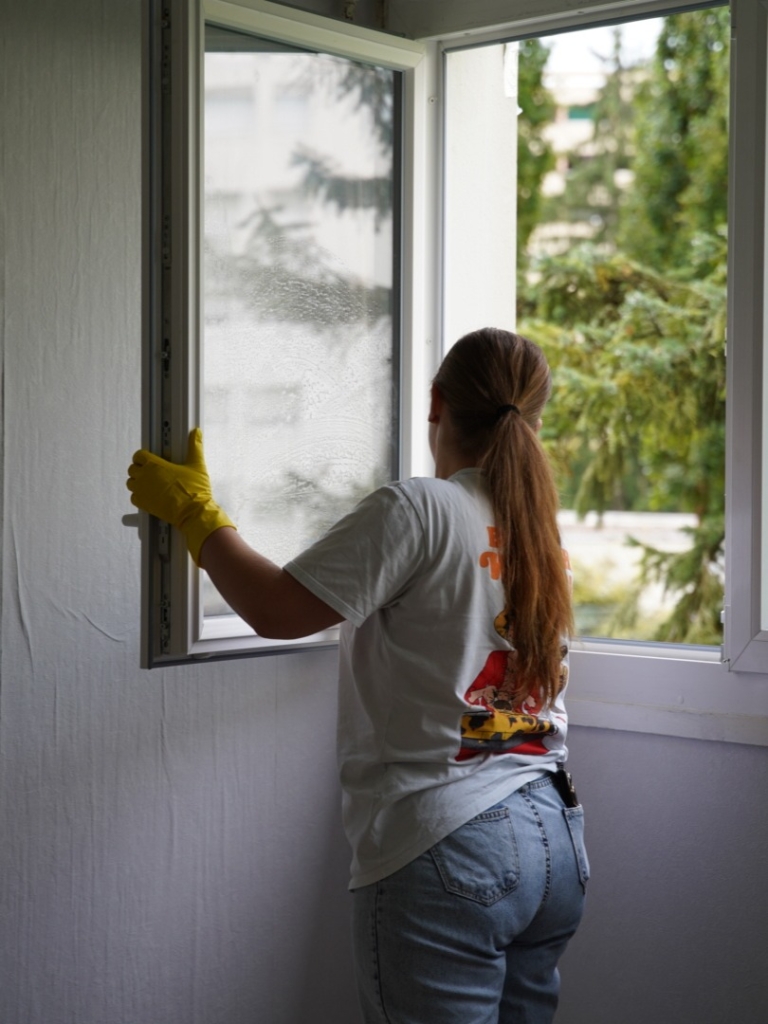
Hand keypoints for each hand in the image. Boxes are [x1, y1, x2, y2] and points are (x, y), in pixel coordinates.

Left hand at [127, 428, 235, 565]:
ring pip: (130, 483)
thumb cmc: (194, 490)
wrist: (192, 512)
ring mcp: (142, 491)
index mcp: (155, 464)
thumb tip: (196, 434)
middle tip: (150, 472)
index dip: (143, 456)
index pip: (138, 455)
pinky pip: (133, 497)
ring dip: (137, 482)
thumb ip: (195, 447)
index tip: (148, 458)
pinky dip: (138, 496)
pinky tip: (149, 495)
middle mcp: (145, 477)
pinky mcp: (143, 504)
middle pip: (132, 468)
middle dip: (139, 469)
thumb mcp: (197, 465)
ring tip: (149, 483)